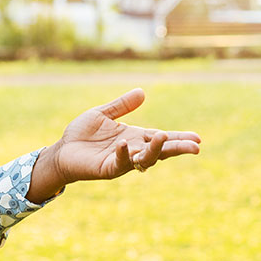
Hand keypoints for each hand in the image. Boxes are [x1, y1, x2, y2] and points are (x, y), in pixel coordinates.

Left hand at [26, 88, 200, 202]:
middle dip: (177, 148)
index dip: (178, 138)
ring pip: (144, 159)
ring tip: (164, 137)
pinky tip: (124, 143)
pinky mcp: (107, 168)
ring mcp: (122, 160)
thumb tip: (142, 92)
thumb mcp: (103, 114)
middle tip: (195, 146)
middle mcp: (132, 150)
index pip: (160, 137)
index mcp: (134, 137)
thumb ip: (122, 105)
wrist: (62, 150)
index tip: (198, 138)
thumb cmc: (82, 134)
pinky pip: (120, 162)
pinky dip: (124, 153)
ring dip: (155, 150)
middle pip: (160, 150)